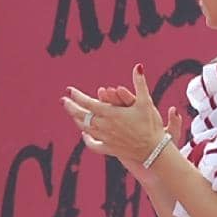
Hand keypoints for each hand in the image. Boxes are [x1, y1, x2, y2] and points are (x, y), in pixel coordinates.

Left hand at [61, 65, 181, 167]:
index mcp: (111, 114)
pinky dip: (87, 139)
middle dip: (71, 107)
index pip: (88, 103)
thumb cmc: (150, 125)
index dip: (77, 96)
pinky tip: (84, 134)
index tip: (69, 90)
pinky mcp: (109, 149)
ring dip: (77, 120)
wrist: (153, 151)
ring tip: (73, 114)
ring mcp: (105, 139)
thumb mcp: (146, 102)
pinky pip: (93, 144)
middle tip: (63, 101)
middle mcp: (104, 126)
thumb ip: (140, 83)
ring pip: (85, 129)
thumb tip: (138, 66)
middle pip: (82, 116)